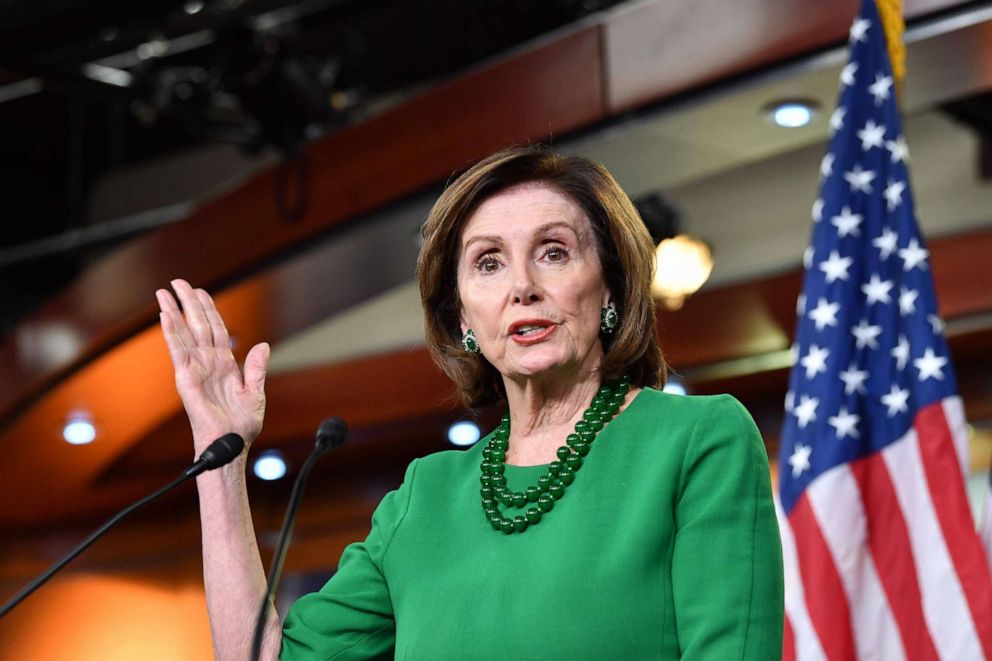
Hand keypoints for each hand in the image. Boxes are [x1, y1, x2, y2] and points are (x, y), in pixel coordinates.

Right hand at [156, 279, 268, 455]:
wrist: (232, 446)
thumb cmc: (242, 426)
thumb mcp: (256, 393)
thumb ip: (256, 368)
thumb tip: (263, 345)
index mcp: (225, 365)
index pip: (216, 330)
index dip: (209, 310)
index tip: (200, 292)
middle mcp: (208, 363)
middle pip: (198, 325)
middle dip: (189, 303)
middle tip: (178, 282)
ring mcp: (196, 369)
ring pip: (184, 334)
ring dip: (174, 311)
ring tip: (164, 292)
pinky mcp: (186, 379)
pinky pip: (178, 351)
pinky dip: (171, 332)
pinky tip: (165, 315)